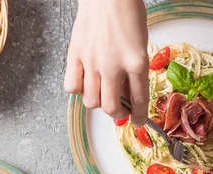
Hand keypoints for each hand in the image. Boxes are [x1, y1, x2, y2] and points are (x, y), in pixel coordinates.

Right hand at [64, 0, 148, 126]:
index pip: (138, 100)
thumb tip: (127, 93)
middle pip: (112, 108)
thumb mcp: (140, 44)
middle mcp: (113, 66)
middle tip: (120, 109)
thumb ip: (134, 70)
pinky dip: (78, 90)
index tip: (137, 121)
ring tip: (103, 94)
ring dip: (98, 103)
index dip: (138, 116)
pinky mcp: (75, 55)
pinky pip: (71, 86)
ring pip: (91, 101)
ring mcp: (92, 62)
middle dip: (118, 114)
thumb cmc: (126, 13)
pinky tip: (85, 82)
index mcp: (136, 61)